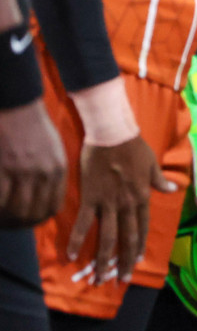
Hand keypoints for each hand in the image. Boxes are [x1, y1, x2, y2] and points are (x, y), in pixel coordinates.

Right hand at [0, 98, 66, 227]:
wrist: (19, 106)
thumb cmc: (34, 128)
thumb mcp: (53, 152)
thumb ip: (51, 175)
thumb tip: (43, 199)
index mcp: (58, 170)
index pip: (51, 207)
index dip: (37, 219)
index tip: (25, 222)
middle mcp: (43, 174)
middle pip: (33, 214)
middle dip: (18, 223)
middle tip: (6, 223)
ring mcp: (22, 172)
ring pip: (15, 210)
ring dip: (4, 218)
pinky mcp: (3, 169)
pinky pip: (0, 200)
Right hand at [68, 135, 175, 284]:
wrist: (113, 134)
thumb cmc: (133, 146)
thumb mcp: (153, 163)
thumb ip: (160, 180)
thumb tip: (173, 188)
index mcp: (142, 197)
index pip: (142, 227)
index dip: (140, 246)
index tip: (138, 263)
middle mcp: (128, 204)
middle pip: (127, 238)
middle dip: (124, 261)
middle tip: (121, 281)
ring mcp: (109, 203)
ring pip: (107, 237)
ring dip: (103, 259)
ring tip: (99, 278)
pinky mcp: (91, 198)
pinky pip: (84, 223)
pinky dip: (77, 240)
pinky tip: (71, 256)